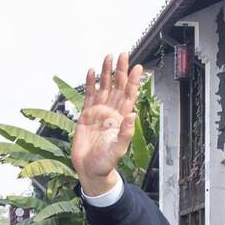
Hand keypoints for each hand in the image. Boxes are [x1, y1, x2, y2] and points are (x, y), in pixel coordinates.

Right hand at [72, 52, 143, 195]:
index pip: (129, 96)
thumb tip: (133, 116)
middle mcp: (111, 113)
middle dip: (120, 71)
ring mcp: (99, 113)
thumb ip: (125, 133)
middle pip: (117, 87)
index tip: (137, 67)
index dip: (133, 82)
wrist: (89, 169)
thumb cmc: (106, 163)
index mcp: (121, 120)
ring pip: (104, 88)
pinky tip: (91, 72)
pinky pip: (89, 96)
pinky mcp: (86, 116)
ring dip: (106, 73)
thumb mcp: (118, 150)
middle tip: (123, 55)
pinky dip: (90, 84)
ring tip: (108, 58)